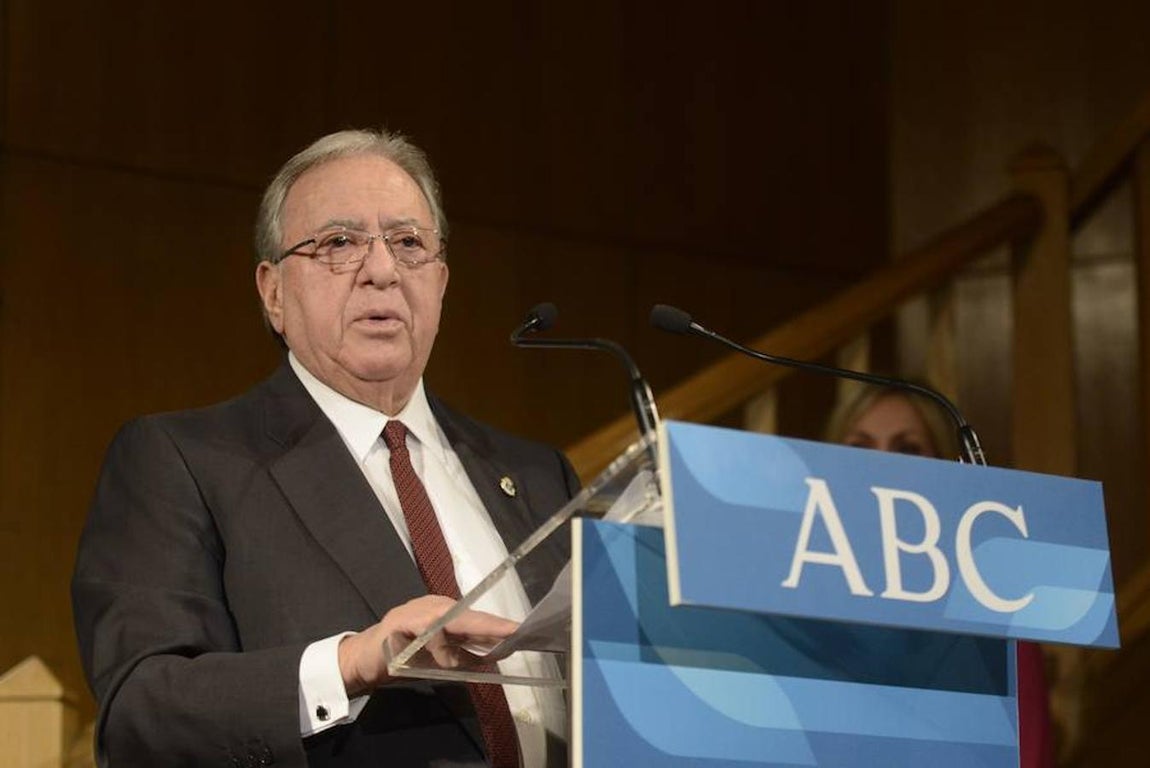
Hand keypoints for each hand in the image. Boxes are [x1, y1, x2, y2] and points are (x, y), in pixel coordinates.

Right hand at [337, 595, 517, 696]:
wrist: (365, 659)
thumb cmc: (405, 657)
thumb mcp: (440, 660)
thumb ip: (463, 657)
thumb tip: (494, 659)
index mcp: (445, 613)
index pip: (476, 618)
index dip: (498, 626)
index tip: (522, 631)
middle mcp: (433, 606)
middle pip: (467, 614)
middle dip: (492, 624)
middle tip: (516, 632)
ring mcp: (416, 610)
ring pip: (448, 620)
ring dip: (467, 636)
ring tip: (487, 650)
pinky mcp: (399, 621)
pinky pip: (424, 631)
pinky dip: (436, 645)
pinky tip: (444, 659)